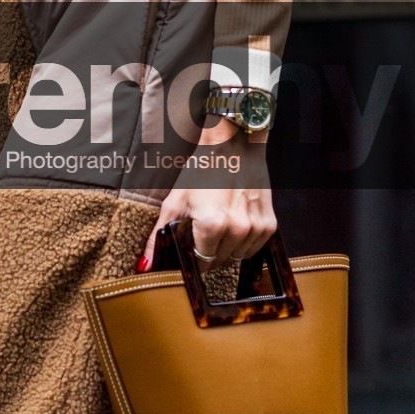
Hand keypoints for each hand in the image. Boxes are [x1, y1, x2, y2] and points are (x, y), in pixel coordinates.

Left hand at [140, 128, 275, 269]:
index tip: (190, 250)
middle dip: (209, 252)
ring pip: (236, 257)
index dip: (193, 259)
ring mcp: (255, 228)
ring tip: (221, 225)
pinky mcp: (269, 225)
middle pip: (218, 260)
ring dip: (227, 248)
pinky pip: (254, 249)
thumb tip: (145, 266)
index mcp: (212, 225)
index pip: (200, 263)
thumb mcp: (175, 200)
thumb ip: (159, 236)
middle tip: (204, 232)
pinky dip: (244, 243)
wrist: (234, 147)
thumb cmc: (203, 170)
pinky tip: (236, 225)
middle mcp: (237, 229)